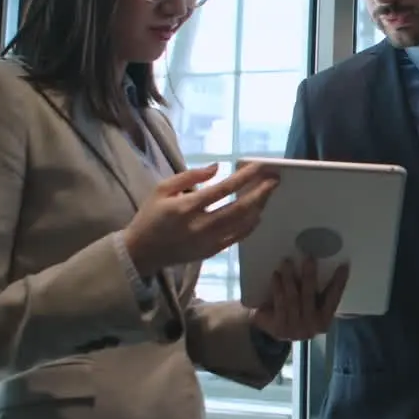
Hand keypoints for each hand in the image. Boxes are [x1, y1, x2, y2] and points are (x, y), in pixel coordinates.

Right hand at [123, 162, 278, 276]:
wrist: (143, 251)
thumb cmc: (151, 215)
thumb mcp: (162, 189)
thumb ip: (189, 176)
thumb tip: (217, 167)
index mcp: (185, 207)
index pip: (222, 190)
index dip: (243, 177)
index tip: (259, 166)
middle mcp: (200, 226)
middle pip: (238, 208)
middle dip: (260, 192)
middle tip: (275, 179)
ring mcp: (207, 242)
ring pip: (241, 224)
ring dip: (259, 207)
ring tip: (269, 192)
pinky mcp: (211, 252)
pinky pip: (237, 238)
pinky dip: (250, 225)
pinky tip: (258, 213)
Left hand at [250, 257, 348, 340]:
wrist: (277, 338)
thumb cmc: (300, 317)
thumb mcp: (314, 309)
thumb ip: (321, 294)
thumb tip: (328, 265)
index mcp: (324, 321)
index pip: (334, 299)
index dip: (339, 282)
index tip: (344, 265)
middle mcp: (310, 326)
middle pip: (309, 296)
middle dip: (309, 276)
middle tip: (309, 258)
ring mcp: (292, 328)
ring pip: (292, 299)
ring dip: (290, 278)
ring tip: (287, 262)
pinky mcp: (276, 326)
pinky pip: (278, 303)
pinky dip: (277, 287)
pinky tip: (276, 275)